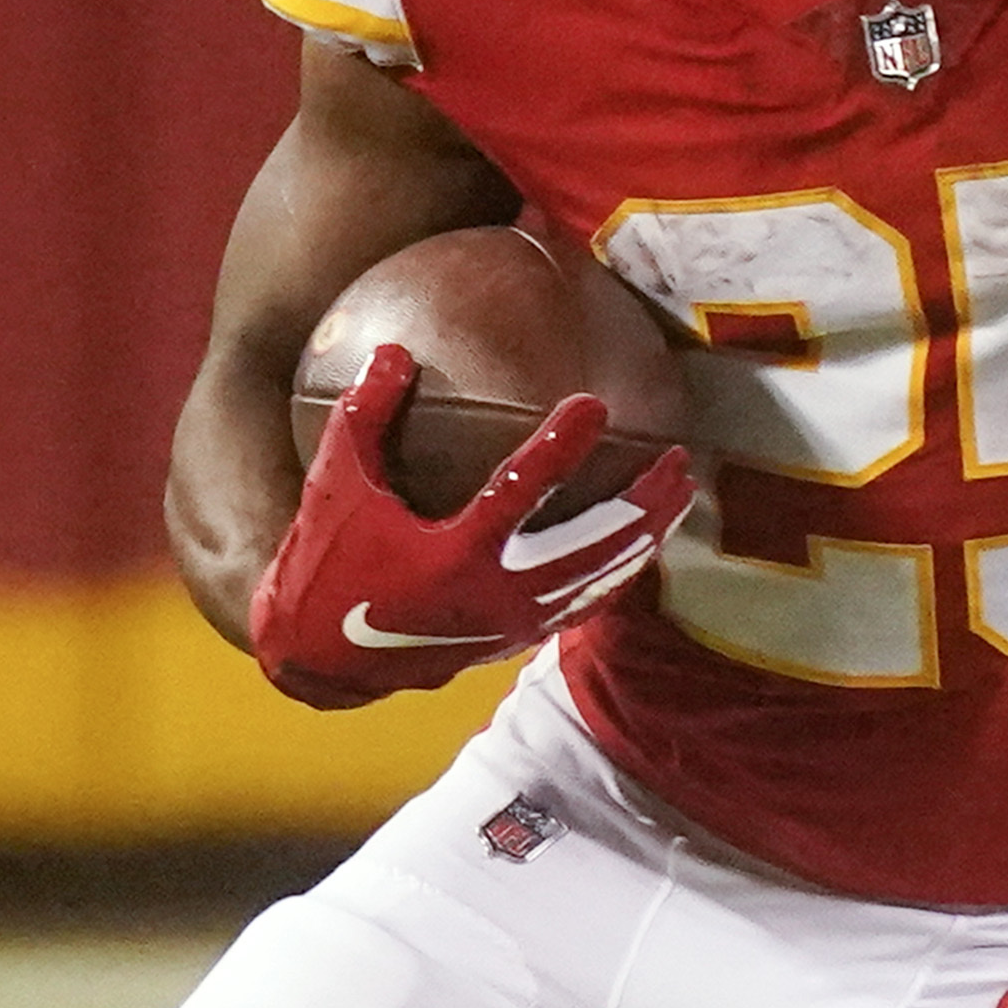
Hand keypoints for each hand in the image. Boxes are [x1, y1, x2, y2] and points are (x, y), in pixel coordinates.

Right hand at [242, 348, 692, 710]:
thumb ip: (364, 416)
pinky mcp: (518, 636)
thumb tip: (395, 350)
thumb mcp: (333, 485)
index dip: (561, 447)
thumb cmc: (327, 562)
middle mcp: (496, 594)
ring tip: (682, 491)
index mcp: (453, 555)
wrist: (325, 658)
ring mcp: (515, 621)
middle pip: (592, 547)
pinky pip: (586, 600)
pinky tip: (644, 538)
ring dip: (645, 534)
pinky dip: (621, 567)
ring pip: (600, 577)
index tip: (596, 403)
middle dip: (641, 504)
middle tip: (678, 457)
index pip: (520, 494)